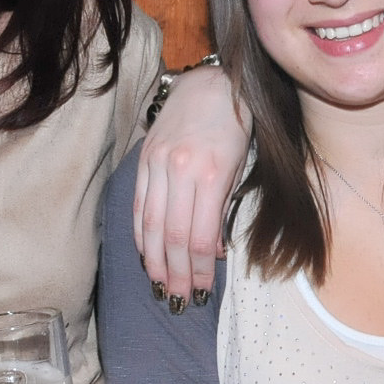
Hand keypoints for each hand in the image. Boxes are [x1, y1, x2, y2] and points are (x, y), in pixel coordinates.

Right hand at [133, 65, 247, 307]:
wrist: (214, 83)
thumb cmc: (238, 125)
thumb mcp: (243, 166)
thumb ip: (226, 209)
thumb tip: (214, 251)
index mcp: (212, 174)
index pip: (201, 237)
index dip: (200, 269)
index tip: (202, 290)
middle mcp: (180, 170)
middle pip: (174, 237)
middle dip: (176, 274)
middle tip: (178, 300)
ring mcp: (158, 163)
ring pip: (151, 225)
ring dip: (154, 261)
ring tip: (160, 286)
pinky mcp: (145, 159)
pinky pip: (140, 205)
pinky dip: (141, 235)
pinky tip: (145, 255)